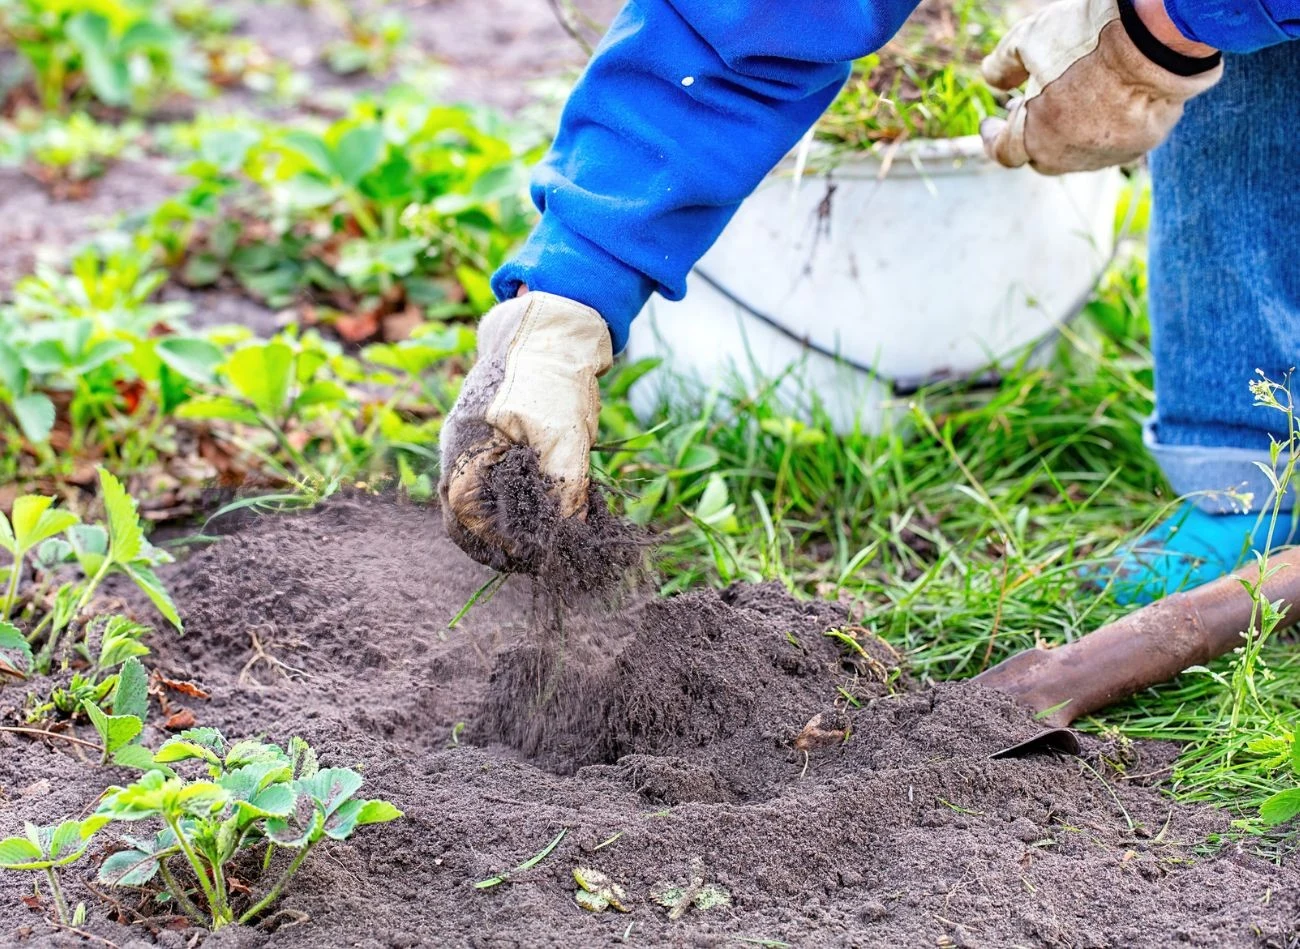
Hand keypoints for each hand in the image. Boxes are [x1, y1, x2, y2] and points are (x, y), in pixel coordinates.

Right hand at [439, 292, 612, 568]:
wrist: (549, 328)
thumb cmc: (554, 377)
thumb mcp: (567, 437)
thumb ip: (567, 488)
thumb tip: (570, 536)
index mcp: (466, 447)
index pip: (466, 516)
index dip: (498, 544)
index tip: (534, 558)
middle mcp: (457, 448)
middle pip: (462, 515)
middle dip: (495, 543)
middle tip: (534, 560)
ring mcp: (466, 443)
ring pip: (472, 503)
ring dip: (501, 527)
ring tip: (538, 543)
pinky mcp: (483, 440)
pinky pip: (484, 484)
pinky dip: (508, 505)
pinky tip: (538, 513)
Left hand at [979, 0, 1221, 173]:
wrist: (1156, 39)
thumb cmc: (1086, 37)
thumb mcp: (1029, 39)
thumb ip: (1001, 65)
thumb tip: (991, 81)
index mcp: (1033, 135)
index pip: (1002, 151)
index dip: (992, 137)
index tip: (989, 123)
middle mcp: (1065, 155)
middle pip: (1038, 158)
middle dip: (1028, 137)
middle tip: (1027, 110)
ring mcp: (1104, 154)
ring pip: (1075, 155)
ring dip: (1064, 136)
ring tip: (1066, 106)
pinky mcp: (1137, 147)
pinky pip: (1111, 145)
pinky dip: (1100, 131)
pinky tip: (1102, 106)